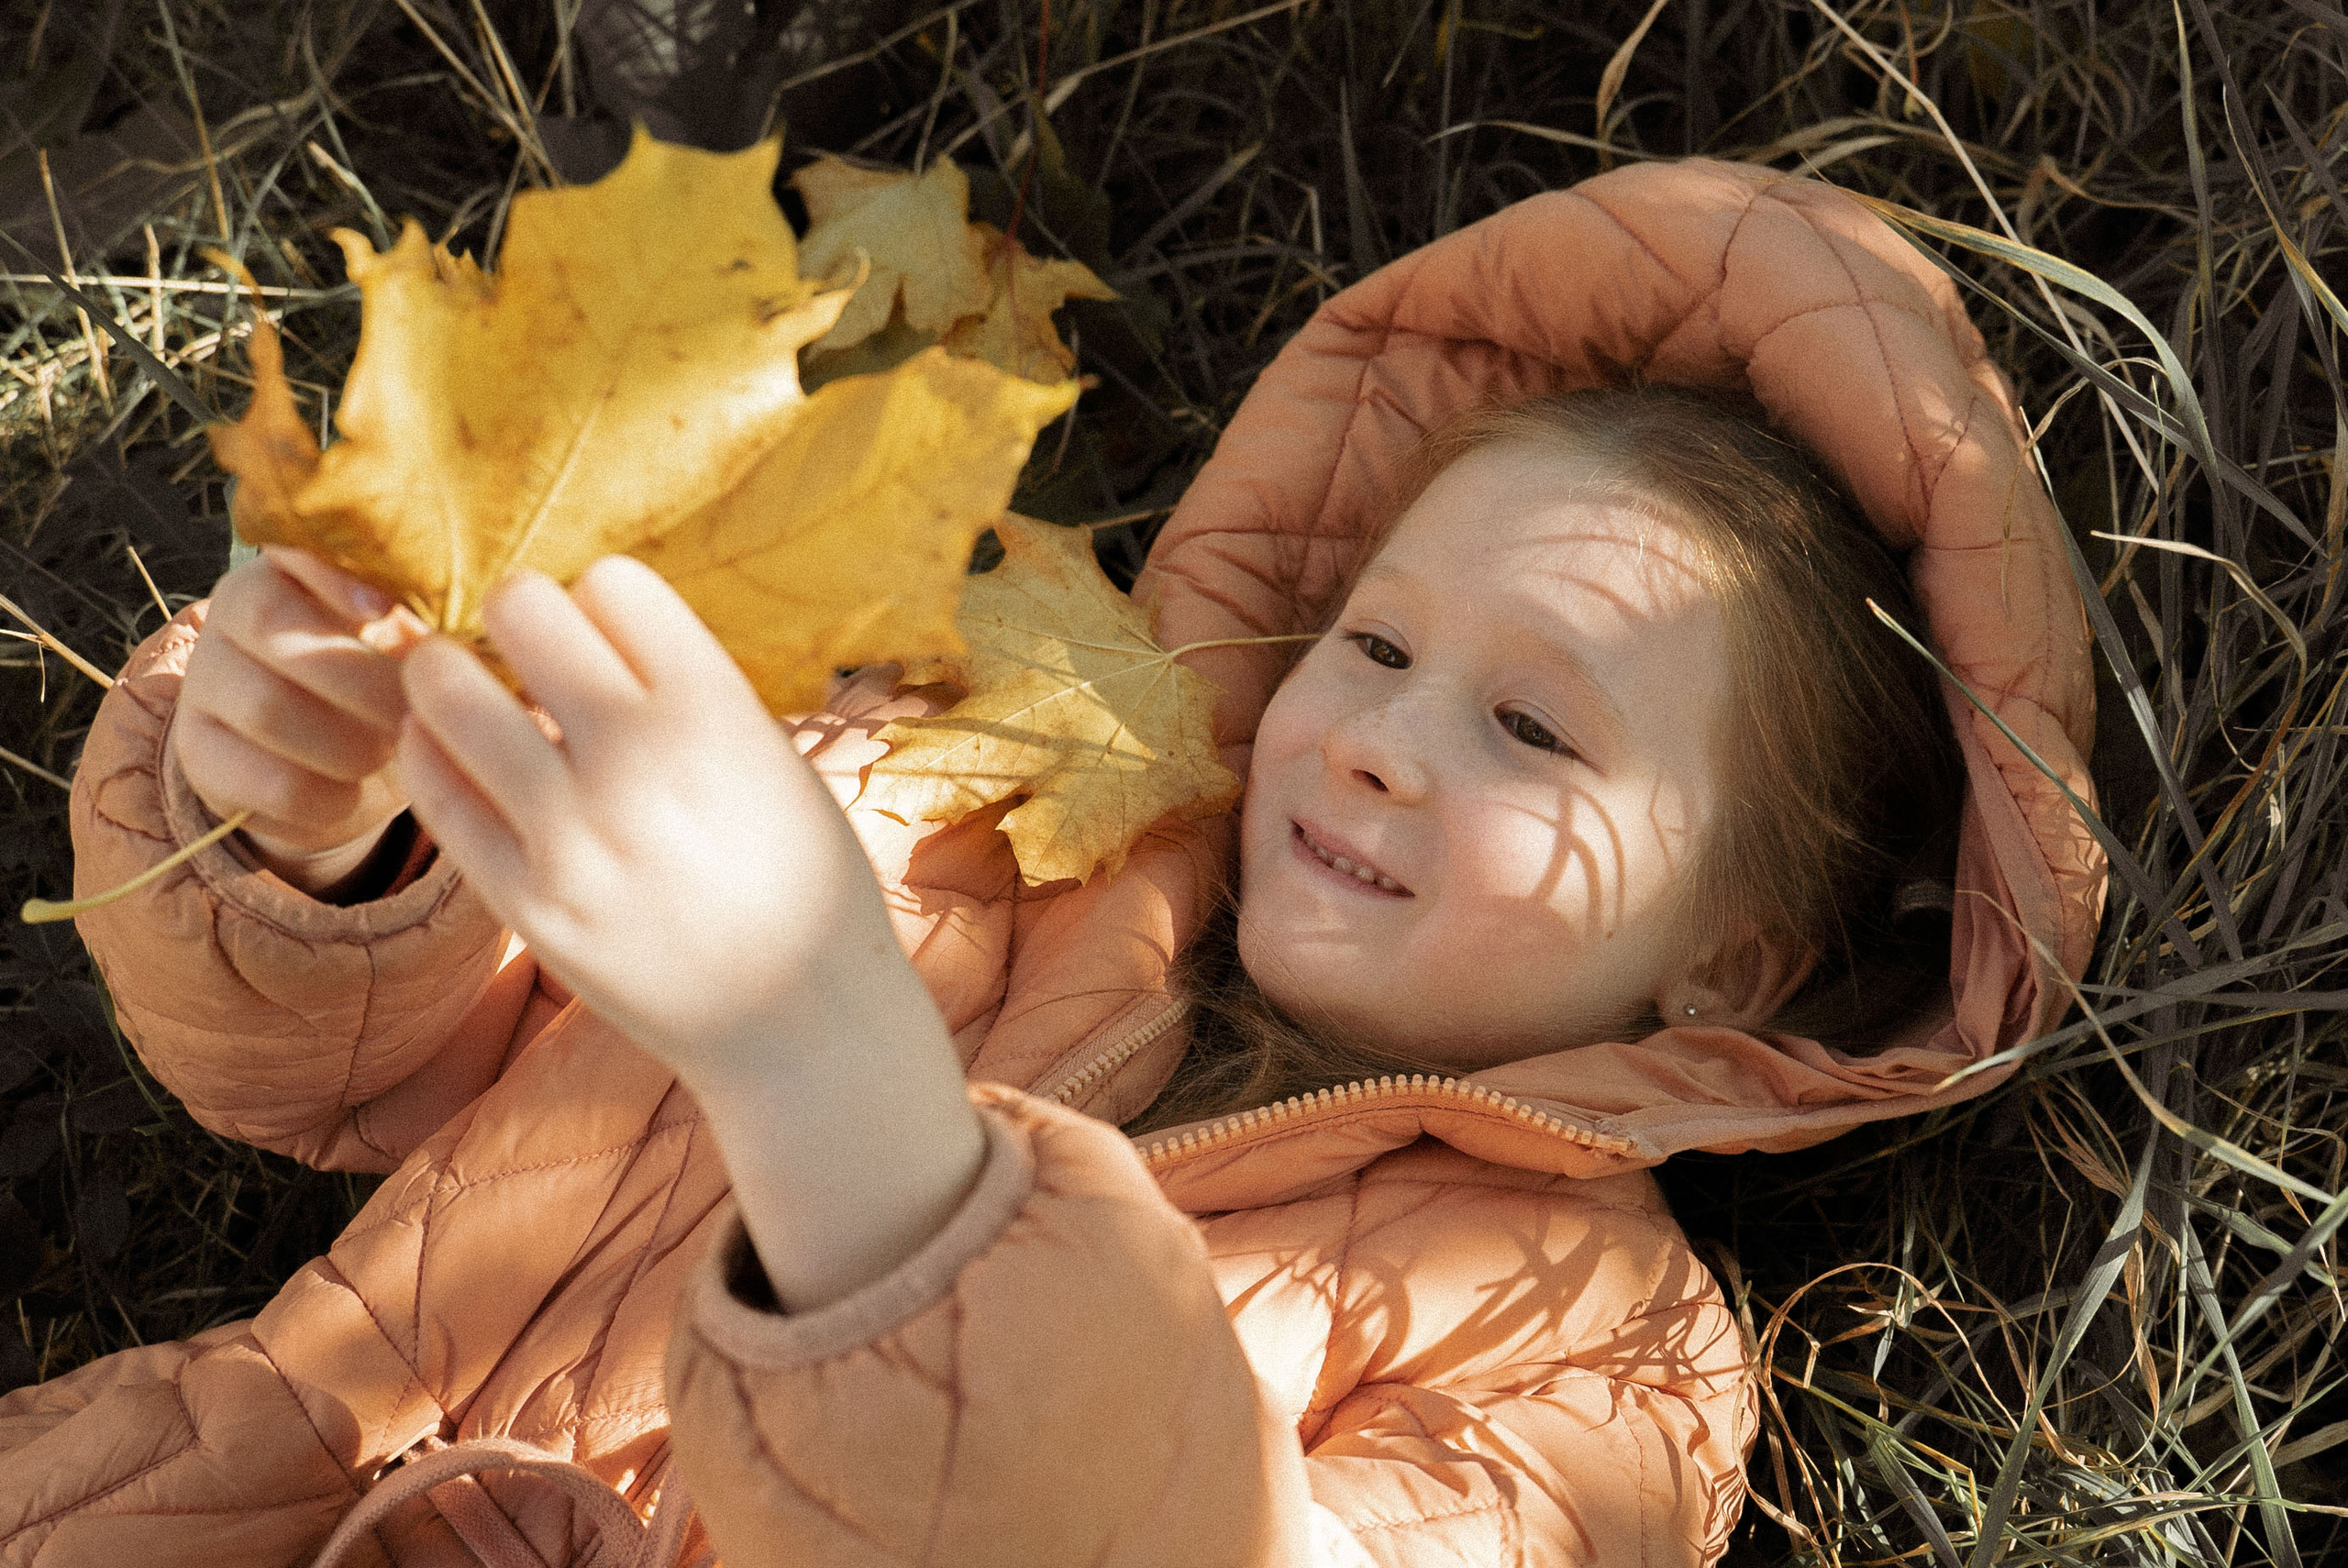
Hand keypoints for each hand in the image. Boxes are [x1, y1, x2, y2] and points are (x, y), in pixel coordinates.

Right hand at [171, 547, 414, 894]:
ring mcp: (204, 686)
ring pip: (269, 707)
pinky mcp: (199, 756)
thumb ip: (432, 630)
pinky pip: (269, 780)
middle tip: (419, 713)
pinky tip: (353, 794)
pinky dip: (328, 797)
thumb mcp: (411, 654)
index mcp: (286, 572)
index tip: (388, 612)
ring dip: (350, 743)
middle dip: (365, 678)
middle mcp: (229, 617)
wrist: (336, 778)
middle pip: (276, 626)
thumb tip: (474, 636)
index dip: (335, 576)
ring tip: (390, 753)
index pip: (290, 547)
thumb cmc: (387, 695)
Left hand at [392, 554, 914, 1079]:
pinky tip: (454, 756)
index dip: (604, 600)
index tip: (609, 636)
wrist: (802, 1024)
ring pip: (446, 691)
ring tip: (467, 693)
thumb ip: (693, 691)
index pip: (613, 581)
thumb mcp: (776, 759)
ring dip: (451, 677)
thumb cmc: (804, 881)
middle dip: (519, 617)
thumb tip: (594, 622)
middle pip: (523, 609)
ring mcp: (572, 836)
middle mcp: (639, 761)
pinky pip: (434, 791)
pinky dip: (432, 756)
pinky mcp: (525, 903)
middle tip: (526, 649)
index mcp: (718, 714)